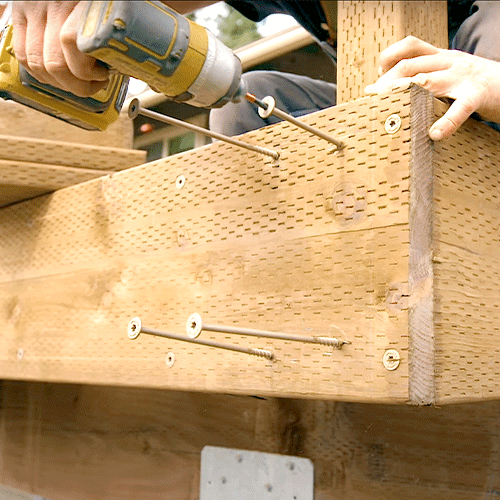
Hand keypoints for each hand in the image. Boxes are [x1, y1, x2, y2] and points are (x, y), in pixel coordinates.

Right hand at [11, 1, 108, 96]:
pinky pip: (22, 53)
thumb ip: (116, 29)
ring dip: (58, 82)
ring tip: (77, 81)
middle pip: (53, 63)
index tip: (105, 76)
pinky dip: (39, 71)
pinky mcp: (19, 12)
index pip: (72, 46)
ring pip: (35, 63)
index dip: (88, 73)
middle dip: (75, 85)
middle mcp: (50, 5)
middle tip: (93, 85)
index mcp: (77, 3)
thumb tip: (129, 63)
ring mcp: (31, 9)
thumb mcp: (115, 4)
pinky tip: (58, 73)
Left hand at [365, 36, 499, 139]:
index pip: (410, 47)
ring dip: (403, 96)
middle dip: (386, 83)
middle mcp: (449, 61)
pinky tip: (434, 134)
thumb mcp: (448, 75)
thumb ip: (425, 79)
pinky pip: (460, 107)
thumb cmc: (474, 86)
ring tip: (388, 111)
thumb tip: (393, 93)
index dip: (389, 59)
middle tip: (371, 101)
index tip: (377, 80)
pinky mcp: (478, 93)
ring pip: (428, 81)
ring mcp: (463, 76)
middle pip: (410, 65)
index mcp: (441, 57)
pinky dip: (446, 122)